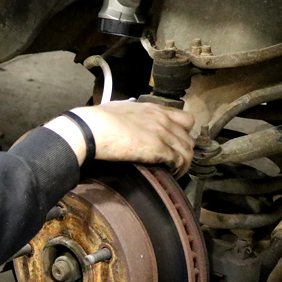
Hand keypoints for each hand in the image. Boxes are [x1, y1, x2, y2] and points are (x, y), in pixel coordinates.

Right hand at [44, 101, 194, 174]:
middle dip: (184, 151)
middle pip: (189, 138)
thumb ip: (132, 110)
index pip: (186, 119)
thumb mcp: (121, 107)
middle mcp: (163, 119)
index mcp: (155, 109)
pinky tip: (169, 174)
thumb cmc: (99, 119)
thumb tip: (131, 110)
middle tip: (174, 161)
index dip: (184, 133)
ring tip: (173, 172)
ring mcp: (163, 134)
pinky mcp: (159, 149)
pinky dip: (177, 169)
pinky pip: (179, 160)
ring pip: (187, 151)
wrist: (92, 129)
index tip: (175, 143)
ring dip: (183, 164)